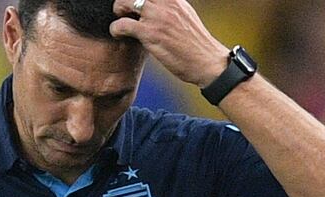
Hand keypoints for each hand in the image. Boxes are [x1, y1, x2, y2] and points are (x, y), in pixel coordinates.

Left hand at [110, 0, 229, 87]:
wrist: (208, 63)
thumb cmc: (197, 45)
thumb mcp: (186, 16)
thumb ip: (171, 8)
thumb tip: (156, 7)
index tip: (133, 6)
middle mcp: (166, 3)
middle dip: (125, 0)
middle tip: (124, 12)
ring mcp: (157, 17)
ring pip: (124, 1)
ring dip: (118, 10)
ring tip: (121, 22)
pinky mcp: (151, 34)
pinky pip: (122, 24)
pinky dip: (116, 29)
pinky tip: (118, 34)